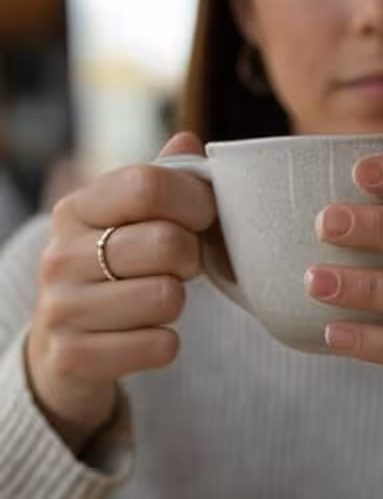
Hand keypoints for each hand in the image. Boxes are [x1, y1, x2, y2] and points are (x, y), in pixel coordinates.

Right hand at [27, 133, 216, 452]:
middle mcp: (61, 255)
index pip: (148, 185)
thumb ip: (161, 183)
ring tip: (157, 299)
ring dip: (178, 302)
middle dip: (192, 257)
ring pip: (168, 297)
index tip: (205, 216)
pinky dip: (167, 343)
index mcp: (76, 209)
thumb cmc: (112, 274)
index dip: (195, 200)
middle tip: (182, 267)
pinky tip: (146, 335)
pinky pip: (161, 346)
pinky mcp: (74, 356)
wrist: (64, 350)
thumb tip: (191, 142)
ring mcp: (63, 308)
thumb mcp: (126, 223)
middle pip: (167, 243)